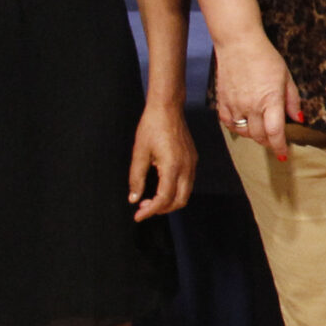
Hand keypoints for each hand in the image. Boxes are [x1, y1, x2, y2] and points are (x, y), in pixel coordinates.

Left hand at [128, 98, 198, 218]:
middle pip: (180, 201)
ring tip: (150, 199)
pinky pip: (187, 183)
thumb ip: (136, 178)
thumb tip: (133, 199)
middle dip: (162, 209)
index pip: (164, 199)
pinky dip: (175, 191)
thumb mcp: (139, 153)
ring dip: (169, 201)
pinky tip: (160, 186)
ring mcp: (192, 163)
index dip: (150, 211)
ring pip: (185, 193)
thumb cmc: (151, 127)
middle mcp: (186, 168)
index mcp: (172, 167)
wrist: (168, 108)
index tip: (138, 216)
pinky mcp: (192, 159)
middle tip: (143, 208)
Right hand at [213, 33, 301, 161]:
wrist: (238, 44)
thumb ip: (292, 100)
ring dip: (254, 136)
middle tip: (275, 140)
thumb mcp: (286, 77)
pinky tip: (244, 124)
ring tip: (261, 131)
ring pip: (244, 132)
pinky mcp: (222, 101)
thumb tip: (298, 119)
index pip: (275, 132)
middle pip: (259, 136)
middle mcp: (251, 106)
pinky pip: (228, 123)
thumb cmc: (265, 57)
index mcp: (270, 100)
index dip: (279, 146)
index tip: (283, 154)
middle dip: (269, 142)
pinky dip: (237, 128)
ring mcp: (234, 104)